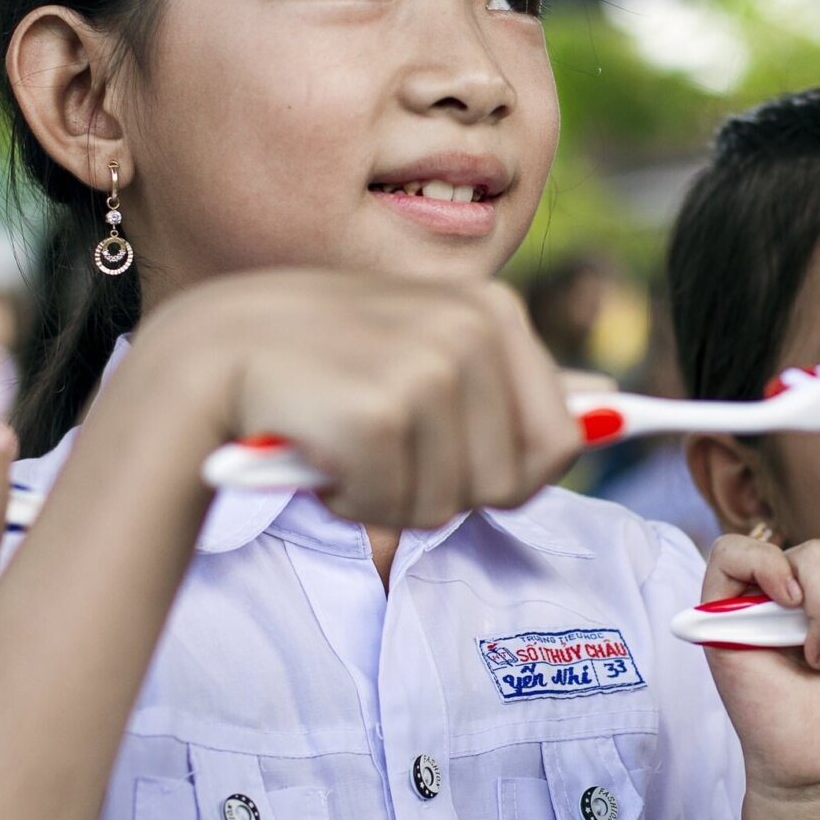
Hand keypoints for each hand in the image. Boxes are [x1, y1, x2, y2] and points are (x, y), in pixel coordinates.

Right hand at [139, 269, 581, 526]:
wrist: (208, 354)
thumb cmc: (324, 361)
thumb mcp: (426, 349)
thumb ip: (516, 380)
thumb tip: (611, 399)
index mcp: (496, 312)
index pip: (562, 441)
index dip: (505, 471)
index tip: (448, 449)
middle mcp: (472, 330)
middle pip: (513, 483)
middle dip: (448, 489)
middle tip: (387, 445)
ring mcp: (428, 368)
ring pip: (451, 505)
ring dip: (392, 495)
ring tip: (346, 438)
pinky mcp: (379, 412)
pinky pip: (395, 507)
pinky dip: (352, 500)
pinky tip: (318, 448)